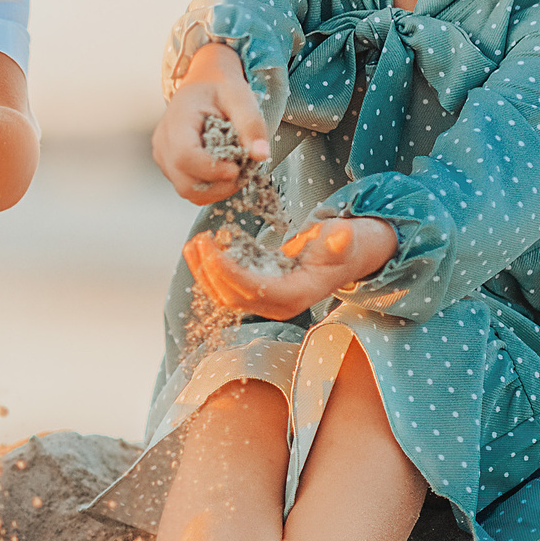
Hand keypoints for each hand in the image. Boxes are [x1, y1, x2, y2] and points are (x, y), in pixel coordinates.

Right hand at [153, 43, 266, 205]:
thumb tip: (261, 155)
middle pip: (185, 182)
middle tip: (241, 171)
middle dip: (219, 185)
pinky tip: (223, 172)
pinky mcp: (169, 166)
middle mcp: (163, 141)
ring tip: (235, 170)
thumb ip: (251, 124)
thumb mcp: (240, 98)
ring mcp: (163, 156)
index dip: (212, 169)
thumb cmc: (220, 88)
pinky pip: (189, 188)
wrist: (204, 84)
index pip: (185, 156)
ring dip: (216, 189)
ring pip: (187, 190)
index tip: (237, 168)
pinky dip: (209, 188)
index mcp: (177, 119)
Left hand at [184, 216, 396, 320]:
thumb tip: (340, 235)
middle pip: (234, 297)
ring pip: (225, 296)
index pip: (254, 289)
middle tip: (199, 240)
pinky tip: (200, 251)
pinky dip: (210, 272)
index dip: (228, 272)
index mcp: (298, 295)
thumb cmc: (345, 244)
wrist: (347, 256)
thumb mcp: (346, 238)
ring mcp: (268, 303)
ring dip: (204, 273)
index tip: (211, 248)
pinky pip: (227, 289)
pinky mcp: (258, 293)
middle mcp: (280, 305)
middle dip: (210, 271)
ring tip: (193, 244)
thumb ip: (340, 239)